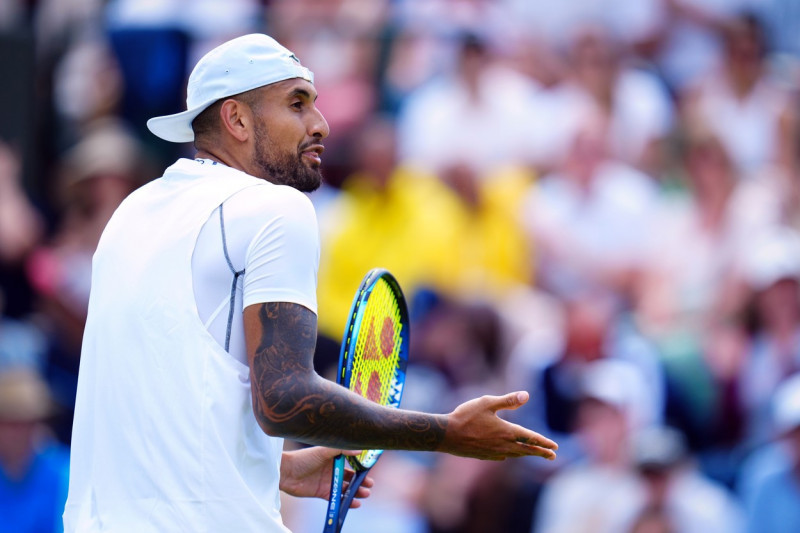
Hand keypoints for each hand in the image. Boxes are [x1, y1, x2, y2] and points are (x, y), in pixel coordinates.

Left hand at [280, 447, 373, 506]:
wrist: (286, 472)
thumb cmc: (303, 458)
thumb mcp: (323, 451)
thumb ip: (341, 449)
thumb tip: (359, 450)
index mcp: (334, 457)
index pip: (351, 461)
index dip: (360, 466)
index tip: (370, 469)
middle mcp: (332, 469)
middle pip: (351, 476)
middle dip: (361, 481)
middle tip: (370, 484)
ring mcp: (328, 482)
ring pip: (346, 488)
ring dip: (356, 492)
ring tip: (365, 494)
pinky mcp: (322, 493)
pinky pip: (337, 498)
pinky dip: (346, 501)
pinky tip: (354, 503)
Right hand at [438, 391, 557, 460]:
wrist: (446, 435)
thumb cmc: (466, 416)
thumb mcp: (487, 403)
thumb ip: (508, 400)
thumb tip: (526, 395)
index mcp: (507, 431)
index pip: (531, 438)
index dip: (544, 442)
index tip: (555, 447)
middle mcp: (503, 445)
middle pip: (526, 450)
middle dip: (541, 453)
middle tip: (553, 456)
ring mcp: (493, 452)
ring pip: (515, 455)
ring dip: (526, 454)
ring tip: (533, 454)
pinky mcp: (484, 456)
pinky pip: (501, 457)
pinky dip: (509, 455)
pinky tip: (507, 455)